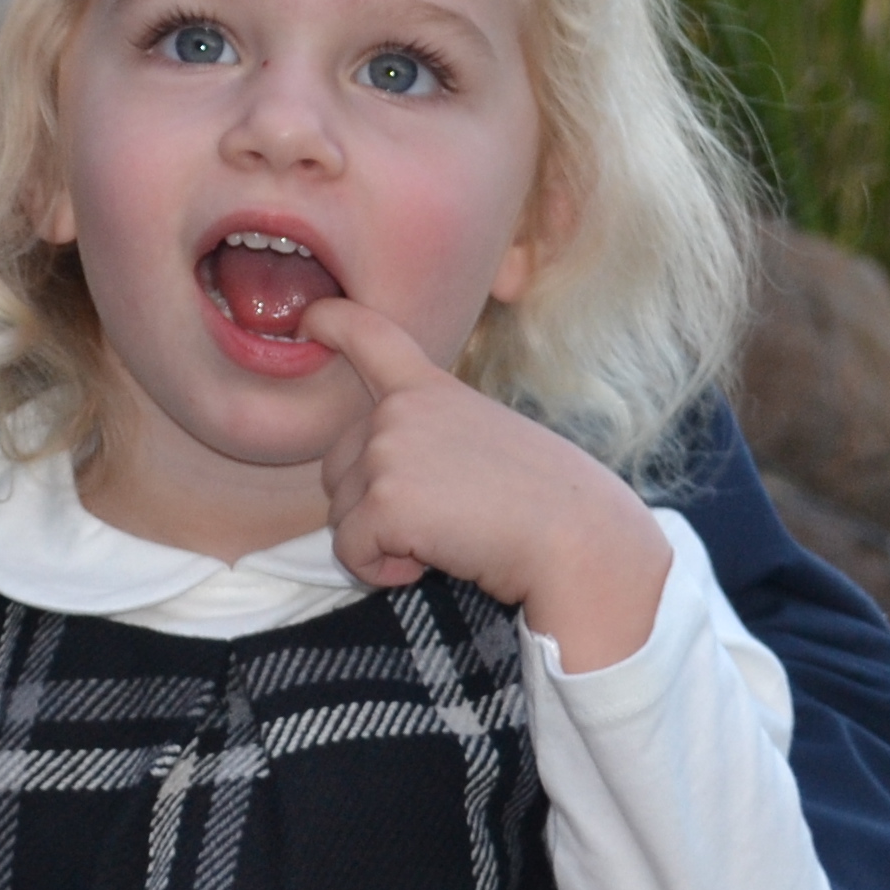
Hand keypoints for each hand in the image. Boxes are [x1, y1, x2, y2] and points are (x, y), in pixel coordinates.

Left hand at [302, 299, 669, 667]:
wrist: (579, 538)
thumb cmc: (546, 503)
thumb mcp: (485, 440)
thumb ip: (430, 438)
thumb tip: (384, 480)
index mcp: (431, 389)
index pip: (371, 336)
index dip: (333, 323)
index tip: (310, 318)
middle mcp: (400, 409)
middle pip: (337, 466)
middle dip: (372, 505)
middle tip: (444, 517)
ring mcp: (389, 449)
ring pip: (341, 515)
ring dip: (383, 541)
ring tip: (448, 535)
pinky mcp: (384, 499)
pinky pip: (350, 552)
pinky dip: (383, 570)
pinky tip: (434, 559)